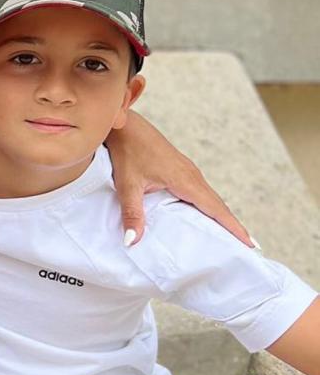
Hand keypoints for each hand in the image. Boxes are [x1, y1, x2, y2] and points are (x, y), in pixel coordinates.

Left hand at [107, 112, 252, 246]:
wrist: (125, 127)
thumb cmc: (127, 152)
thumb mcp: (127, 186)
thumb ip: (132, 214)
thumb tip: (132, 241)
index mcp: (186, 180)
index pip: (216, 209)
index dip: (233, 227)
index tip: (250, 244)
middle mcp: (192, 176)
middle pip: (218, 205)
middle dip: (233, 226)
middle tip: (247, 247)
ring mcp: (188, 171)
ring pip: (210, 198)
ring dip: (222, 216)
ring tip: (230, 237)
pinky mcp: (181, 170)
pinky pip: (201, 192)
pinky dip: (209, 207)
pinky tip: (206, 216)